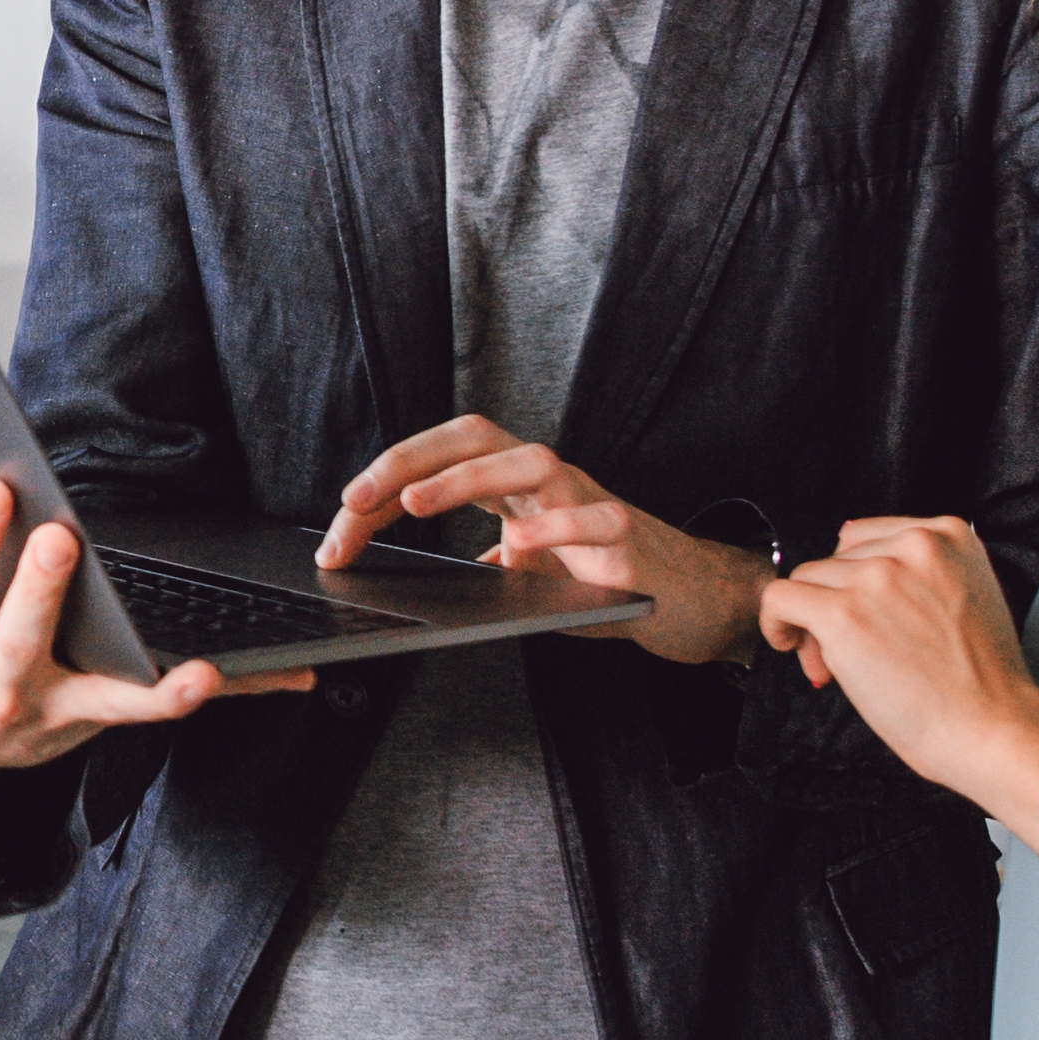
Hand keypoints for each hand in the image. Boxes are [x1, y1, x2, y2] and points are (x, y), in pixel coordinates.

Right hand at [0, 479, 307, 775]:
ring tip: (161, 637)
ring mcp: (49, 708)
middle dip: (35, 588)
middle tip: (59, 534)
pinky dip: (179, 698)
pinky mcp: (96, 715)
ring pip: (86, 680)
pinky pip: (141, 709)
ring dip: (117, 657)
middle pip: (14, 636)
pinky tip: (209, 674)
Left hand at [321, 417, 761, 664]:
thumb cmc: (606, 580)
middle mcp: (552, 484)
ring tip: (413, 503)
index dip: (390, 476)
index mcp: (519, 487)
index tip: (343, 515)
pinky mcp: (630, 545)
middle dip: (408, 460)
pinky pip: (596, 524)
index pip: (446, 455)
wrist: (695, 602)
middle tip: (355, 500)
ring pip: (533, 463)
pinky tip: (517, 548)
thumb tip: (416, 576)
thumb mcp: (528, 572)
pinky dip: (555, 531)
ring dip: (465, 479)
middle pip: (476, 437)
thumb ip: (480, 566)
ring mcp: (593, 506)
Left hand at [753, 516, 1038, 825]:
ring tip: (838, 667)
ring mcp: (878, 576)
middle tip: (856, 654)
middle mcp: (914, 544)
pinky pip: (779, 598)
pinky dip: (776, 622)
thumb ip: (919, 573)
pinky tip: (789, 645)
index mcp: (949, 533)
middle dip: (838, 601)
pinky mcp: (843, 612)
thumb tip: (842, 566)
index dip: (858, 581)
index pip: (868, 538)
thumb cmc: (981, 681)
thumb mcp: (966, 596)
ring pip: (808, 578)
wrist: (992, 730)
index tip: (871, 621)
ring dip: (813, 621)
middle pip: (837, 558)